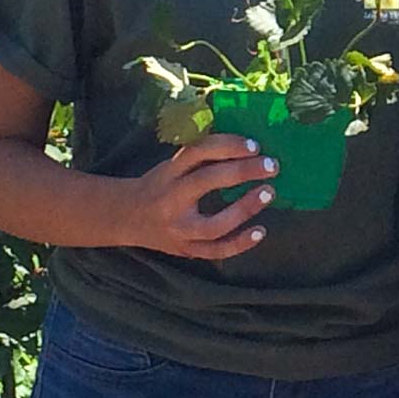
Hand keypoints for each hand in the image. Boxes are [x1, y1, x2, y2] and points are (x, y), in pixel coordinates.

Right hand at [122, 133, 277, 259]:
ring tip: (268, 193)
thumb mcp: (173, 166)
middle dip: (241, 172)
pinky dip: (240, 244)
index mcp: (169, 172)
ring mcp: (178, 229)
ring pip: (213, 224)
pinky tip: (260, 231)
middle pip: (206, 182)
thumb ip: (202, 157)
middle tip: (271, 166)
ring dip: (244, 209)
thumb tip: (246, 147)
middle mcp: (171, 199)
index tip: (254, 146)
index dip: (227, 146)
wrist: (126, 218)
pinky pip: (215, 251)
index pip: (198, 152)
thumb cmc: (160, 185)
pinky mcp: (186, 249)